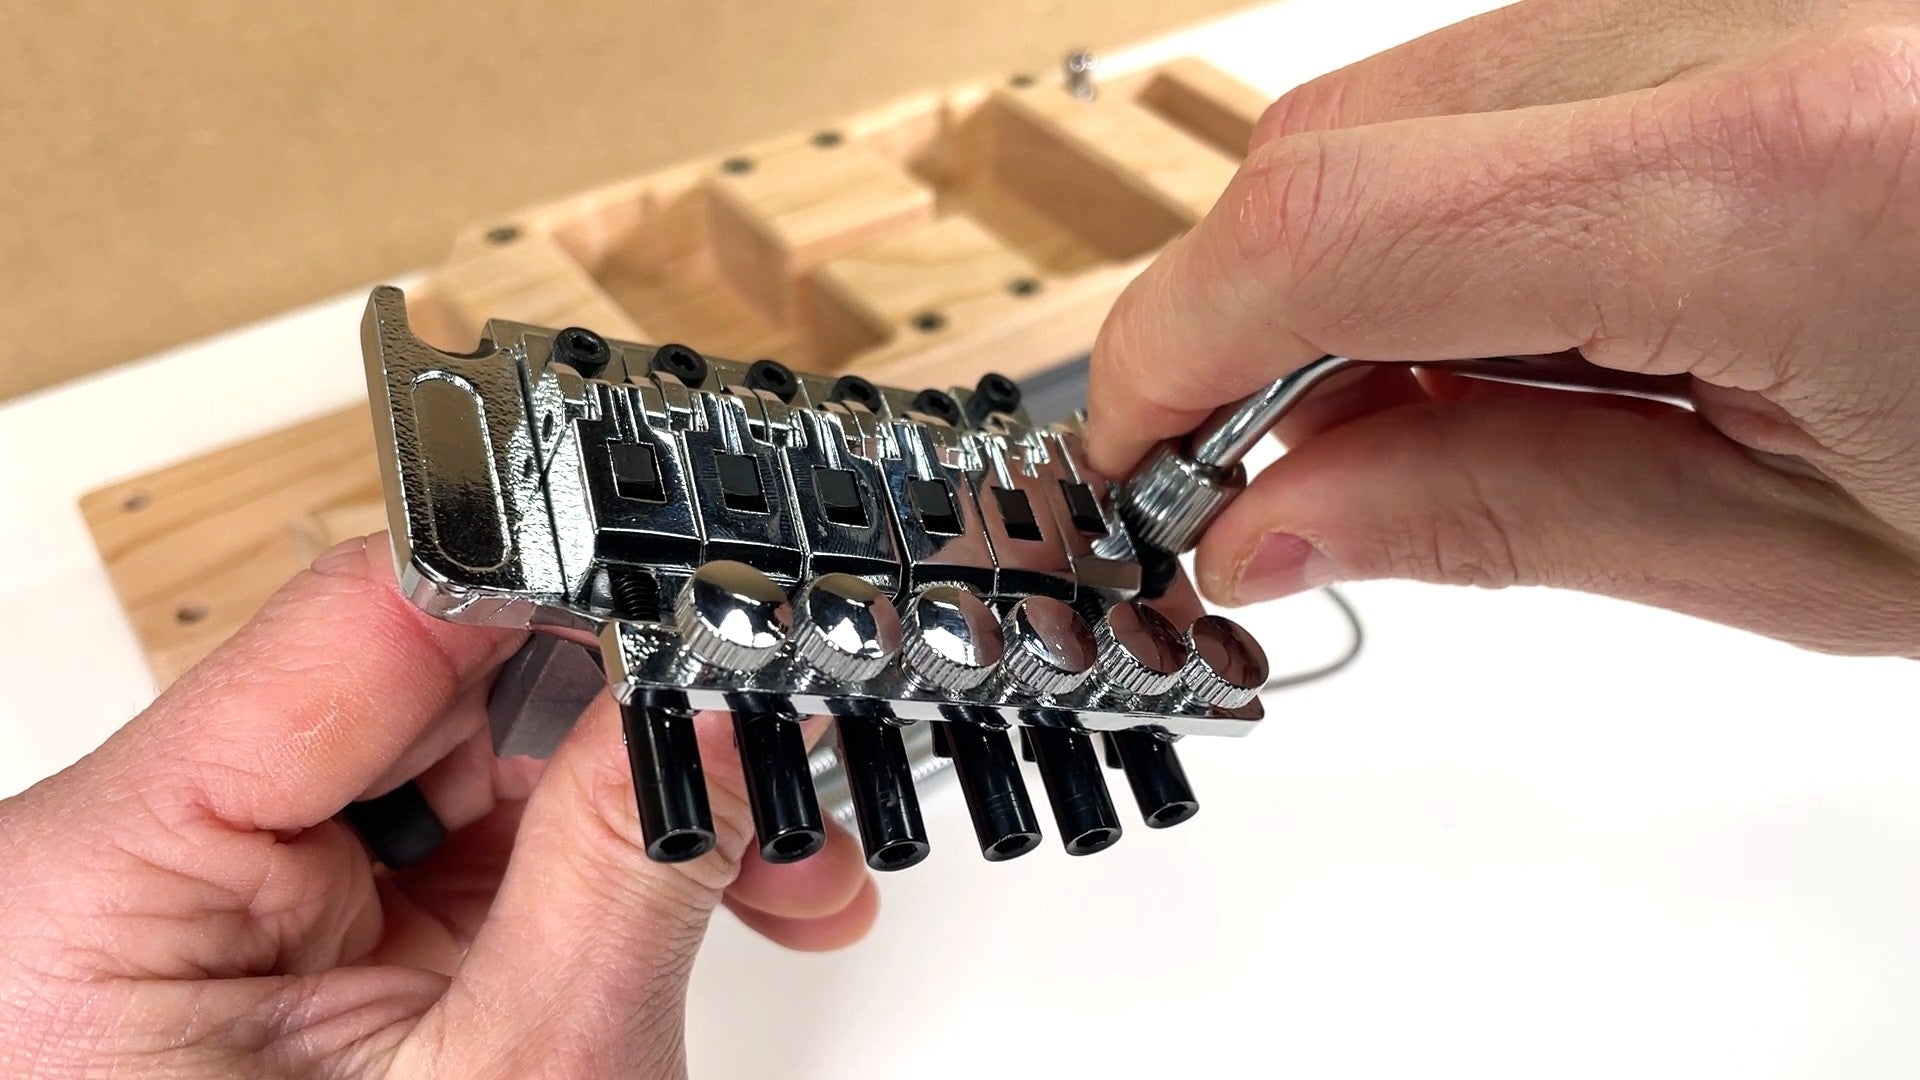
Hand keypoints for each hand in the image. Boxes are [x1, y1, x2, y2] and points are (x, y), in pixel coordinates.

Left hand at [0, 537, 876, 1076]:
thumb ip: (613, 871)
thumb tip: (710, 714)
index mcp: (99, 884)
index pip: (356, 624)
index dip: (553, 593)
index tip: (697, 598)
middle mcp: (132, 867)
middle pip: (425, 686)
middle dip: (620, 728)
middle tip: (761, 770)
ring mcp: (213, 902)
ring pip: (465, 756)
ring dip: (626, 803)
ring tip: (765, 868)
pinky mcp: (287, 936)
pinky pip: (455, 837)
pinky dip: (582, 862)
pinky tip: (687, 892)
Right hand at [1089, 0, 1919, 655]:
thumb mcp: (1816, 561)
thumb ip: (1503, 516)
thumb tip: (1274, 517)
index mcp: (1786, 179)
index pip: (1327, 221)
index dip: (1170, 346)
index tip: (1137, 456)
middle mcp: (1763, 14)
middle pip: (1342, 130)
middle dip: (1256, 317)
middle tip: (1279, 472)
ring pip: (1418, 92)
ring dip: (1368, 267)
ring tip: (1473, 405)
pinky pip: (1522, 68)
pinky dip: (1470, 205)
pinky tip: (1554, 316)